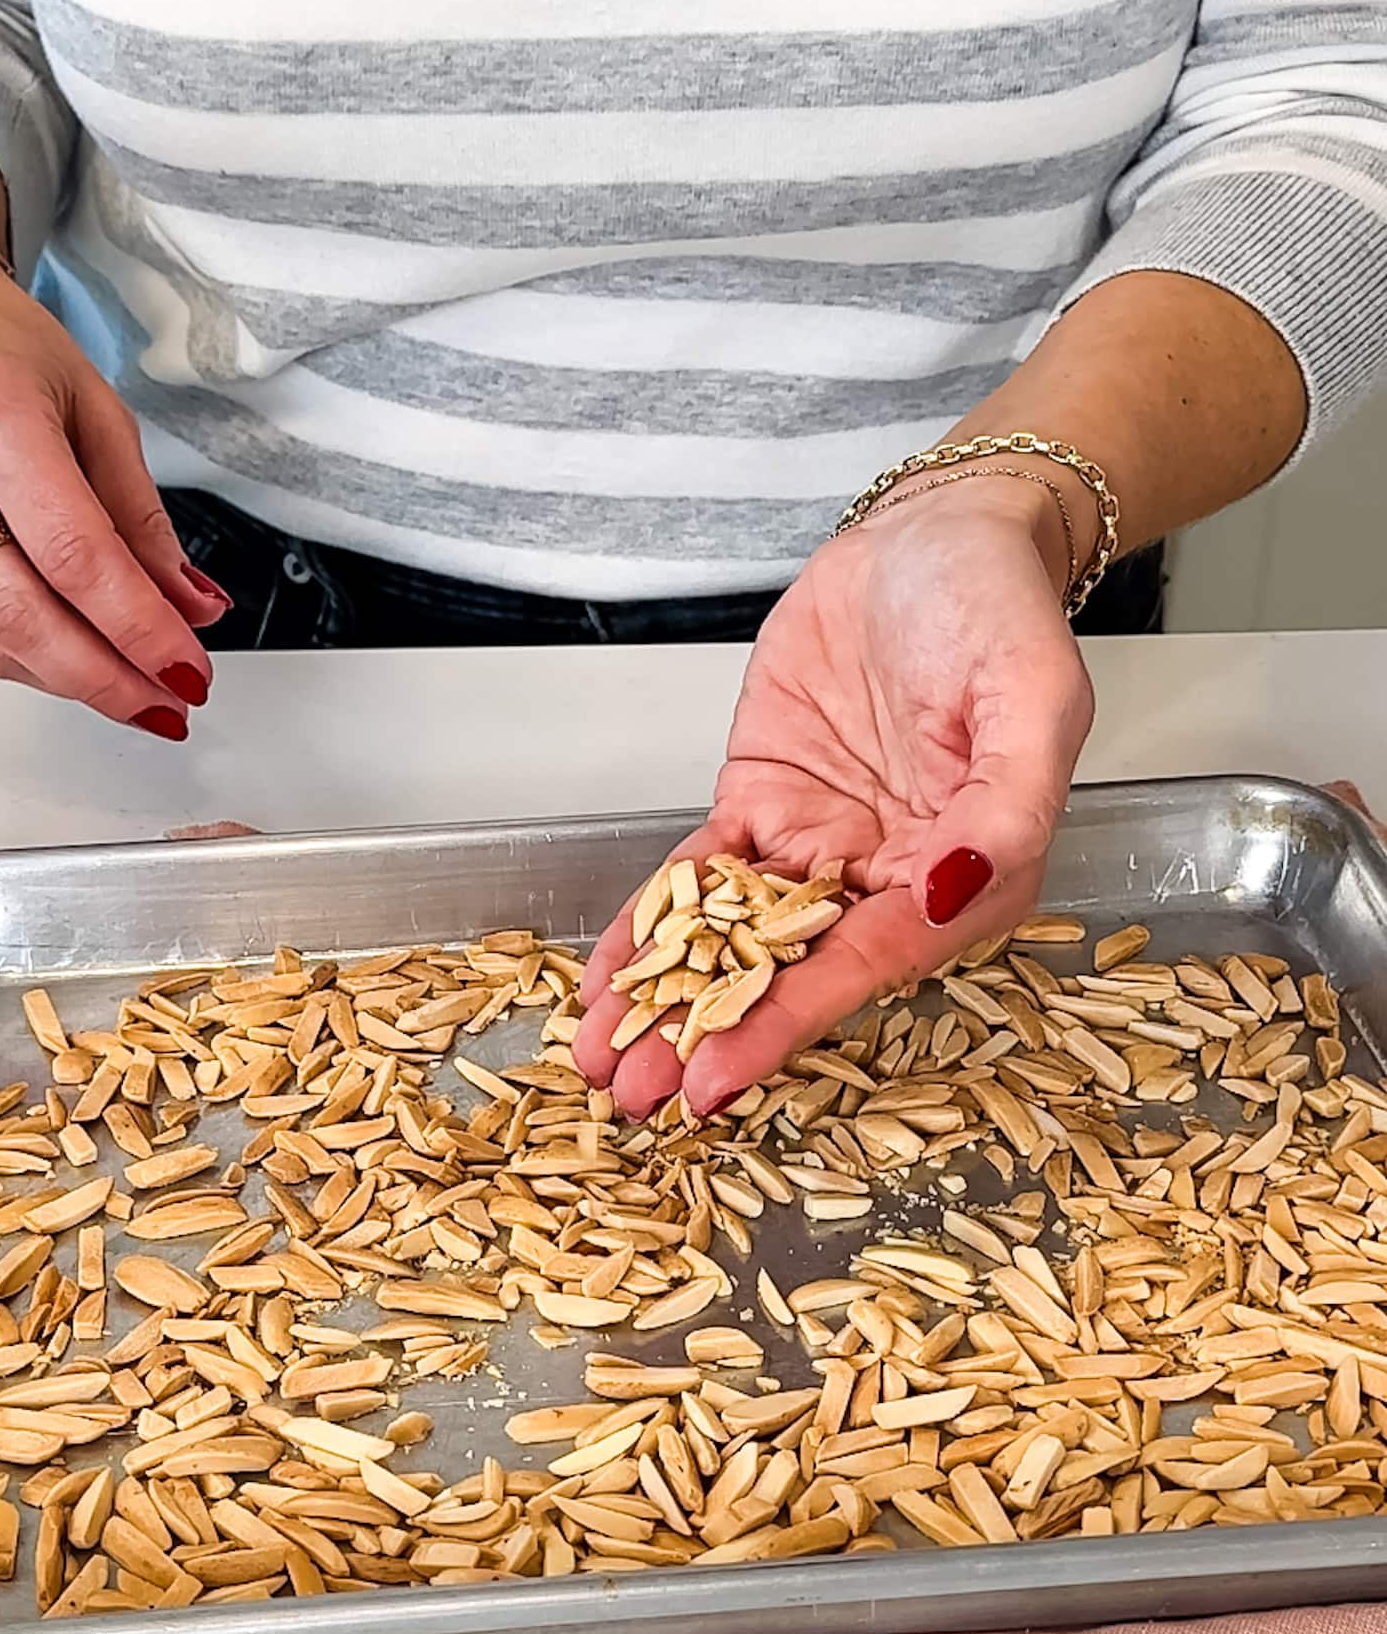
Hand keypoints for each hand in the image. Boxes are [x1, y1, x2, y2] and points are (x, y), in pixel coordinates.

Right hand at [0, 243, 227, 734]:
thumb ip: (144, 519)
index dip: (138, 629)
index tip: (189, 671)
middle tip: (169, 704)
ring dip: (72, 678)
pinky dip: (26, 653)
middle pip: (20, 617)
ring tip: (137, 685)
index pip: (74, 556)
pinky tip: (71, 648)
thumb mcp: (97, 411)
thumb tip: (190, 607)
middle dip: (108, 681)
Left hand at [574, 479, 1093, 1117]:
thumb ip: (1005, 804)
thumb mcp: (1033, 695)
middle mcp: (887, 878)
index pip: (863, 965)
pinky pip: (700, 880)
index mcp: (964, 875)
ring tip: (601, 1061)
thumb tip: (950, 887)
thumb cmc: (997, 608)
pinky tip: (606, 978)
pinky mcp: (765, 806)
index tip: (716, 1079)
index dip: (784, 1025)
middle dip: (706, 1037)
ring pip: (733, 940)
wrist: (934, 536)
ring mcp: (820, 846)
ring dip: (667, 1001)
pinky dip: (649, 927)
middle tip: (632, 1096)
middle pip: (787, 974)